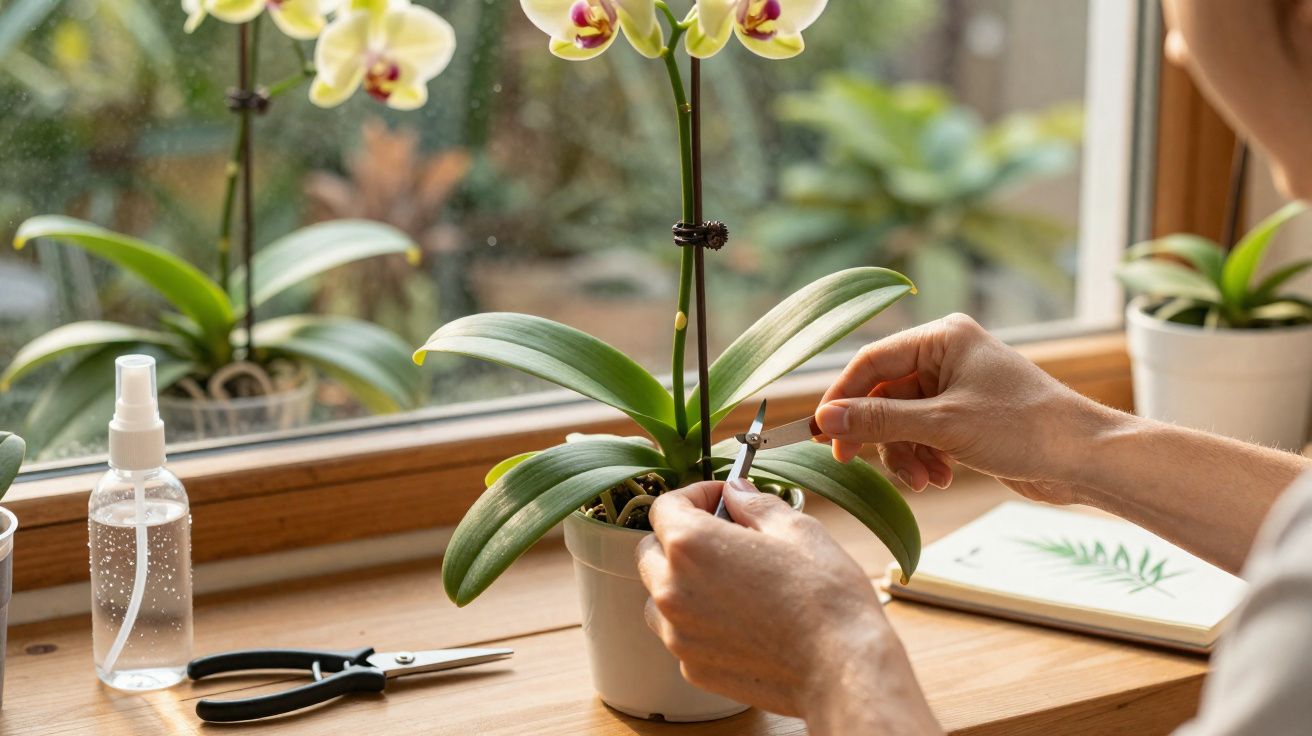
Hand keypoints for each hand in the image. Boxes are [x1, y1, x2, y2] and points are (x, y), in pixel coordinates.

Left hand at [637, 480, 941, 734]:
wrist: (841, 669)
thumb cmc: (824, 596)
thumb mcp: (796, 529)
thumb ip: (754, 504)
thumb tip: (736, 492)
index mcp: (691, 546)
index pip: (665, 506)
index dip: (695, 495)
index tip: (720, 498)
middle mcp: (672, 590)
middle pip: (652, 550)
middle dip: (680, 537)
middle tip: (724, 535)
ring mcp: (678, 634)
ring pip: (659, 595)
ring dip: (681, 581)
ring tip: (730, 580)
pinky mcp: (693, 668)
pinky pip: (680, 633)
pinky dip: (698, 620)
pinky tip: (740, 618)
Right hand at [815, 313, 1124, 504]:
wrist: (1084, 458)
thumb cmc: (1024, 428)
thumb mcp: (942, 425)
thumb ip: (879, 421)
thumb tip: (826, 418)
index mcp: (942, 338)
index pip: (871, 362)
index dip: (843, 398)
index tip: (822, 432)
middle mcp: (947, 356)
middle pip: (883, 395)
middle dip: (879, 435)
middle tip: (854, 461)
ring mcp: (956, 387)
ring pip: (901, 421)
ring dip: (904, 454)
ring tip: (923, 479)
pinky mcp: (966, 417)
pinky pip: (923, 435)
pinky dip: (924, 458)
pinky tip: (941, 477)